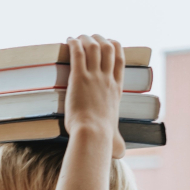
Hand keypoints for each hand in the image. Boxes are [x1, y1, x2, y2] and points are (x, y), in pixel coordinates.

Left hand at [65, 34, 125, 158]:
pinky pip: (78, 53)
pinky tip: (68, 40)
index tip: (109, 42)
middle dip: (99, 38)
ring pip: (93, 47)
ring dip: (86, 38)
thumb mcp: (114, 138)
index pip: (120, 60)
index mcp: (116, 89)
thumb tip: (120, 153)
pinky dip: (74, 43)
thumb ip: (117, 143)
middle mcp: (107, 79)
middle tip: (90, 37)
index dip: (115, 47)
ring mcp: (94, 76)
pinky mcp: (79, 77)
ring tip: (78, 37)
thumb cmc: (102, 139)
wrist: (93, 134)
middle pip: (108, 48)